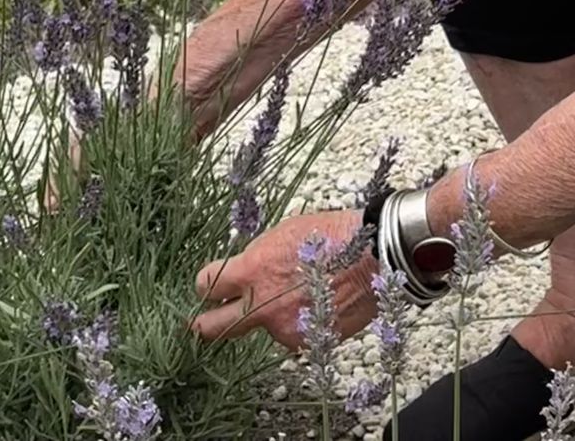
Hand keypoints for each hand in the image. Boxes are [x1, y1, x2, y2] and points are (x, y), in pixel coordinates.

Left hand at [191, 209, 376, 347]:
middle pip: (213, 327)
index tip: (209, 287)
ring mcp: (283, 328)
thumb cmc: (332, 235)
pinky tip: (317, 300)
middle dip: (204, 324)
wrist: (375, 257)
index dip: (206, 286)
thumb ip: (258, 257)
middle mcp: (262, 305)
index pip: (206, 285)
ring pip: (263, 327)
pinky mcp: (305, 341)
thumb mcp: (284, 232)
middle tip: (200, 323)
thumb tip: (247, 271)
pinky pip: (291, 332)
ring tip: (300, 291)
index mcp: (253, 270)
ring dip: (271, 315)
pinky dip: (298, 321)